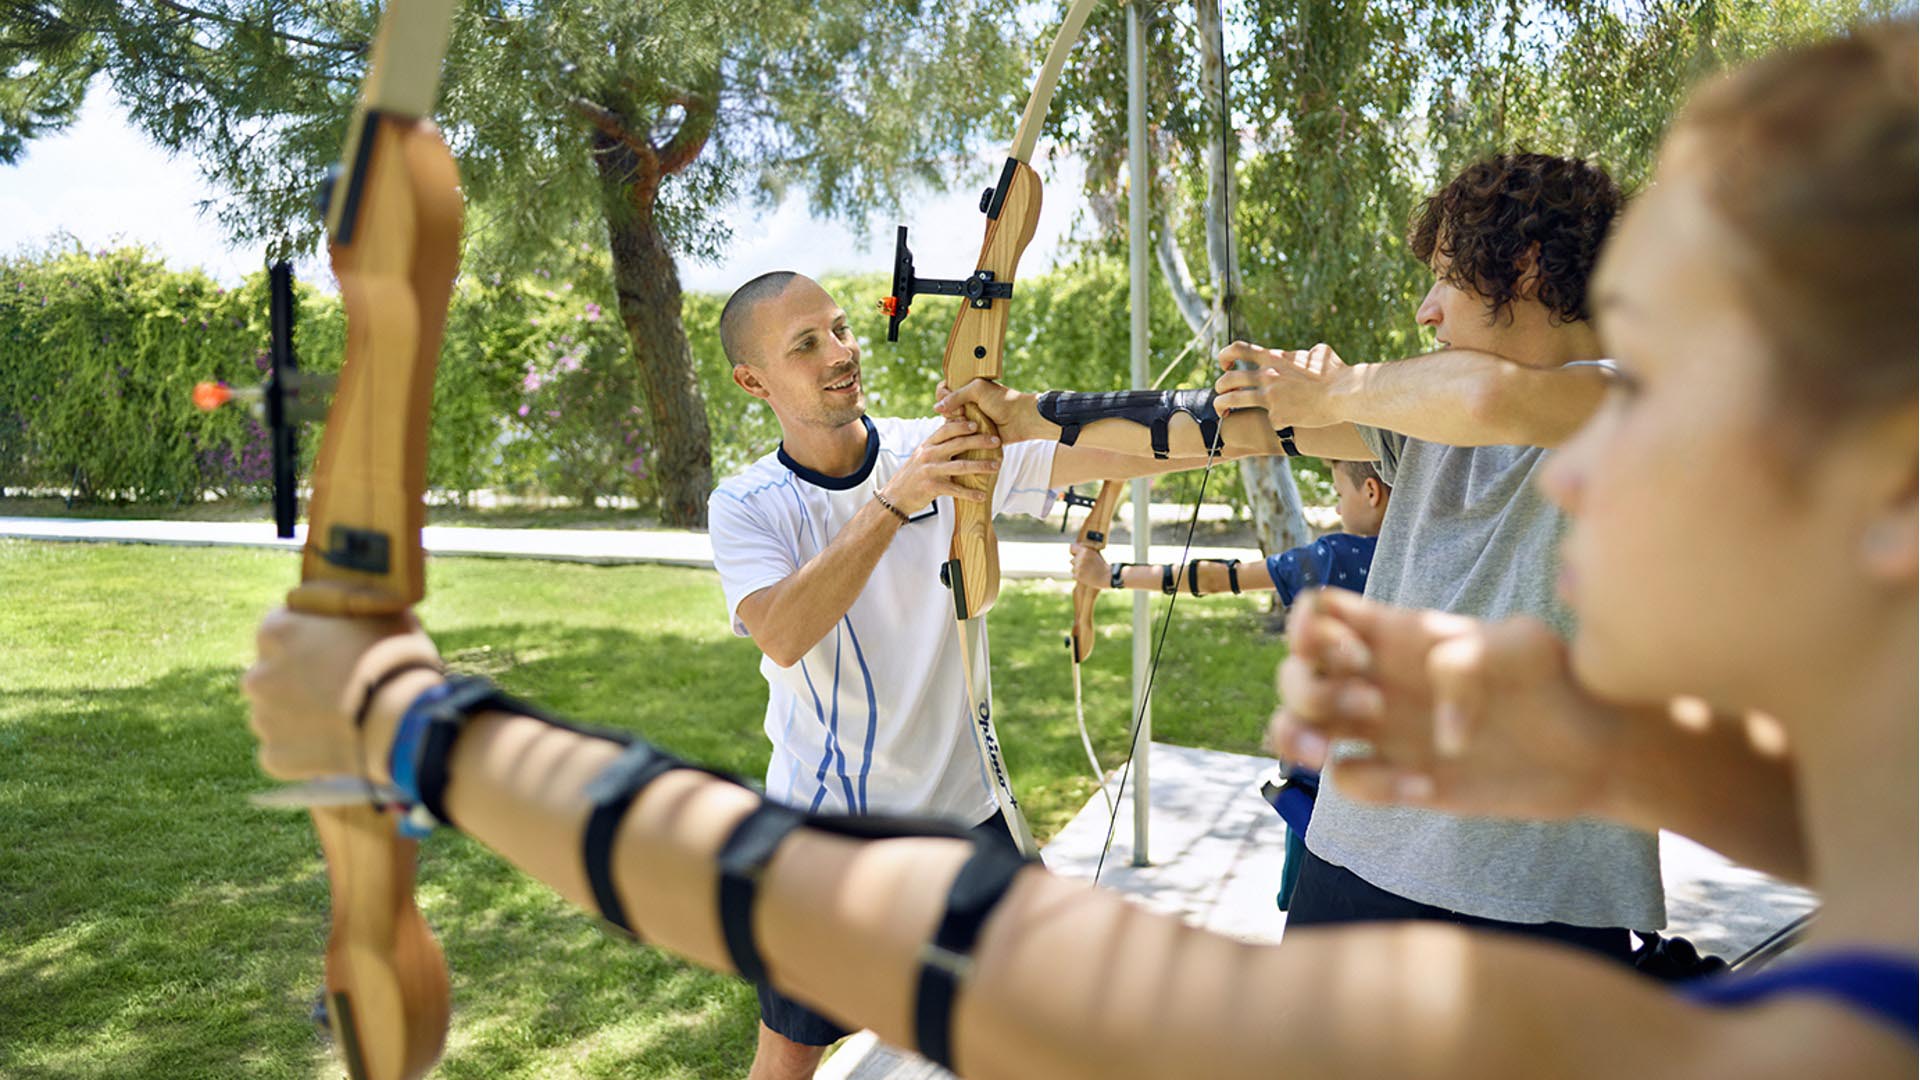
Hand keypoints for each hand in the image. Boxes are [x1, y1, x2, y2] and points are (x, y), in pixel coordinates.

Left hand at [243, 608, 443, 782]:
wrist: (403, 723)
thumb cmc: (396, 660)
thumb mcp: (381, 612)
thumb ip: (353, 605)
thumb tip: (353, 597)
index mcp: (277, 631)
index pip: (279, 627)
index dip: (308, 637)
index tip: (332, 647)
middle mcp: (259, 674)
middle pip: (272, 673)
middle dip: (297, 678)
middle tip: (338, 686)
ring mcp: (264, 718)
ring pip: (275, 713)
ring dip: (298, 714)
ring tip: (341, 720)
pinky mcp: (275, 756)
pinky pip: (284, 750)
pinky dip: (303, 750)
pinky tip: (336, 745)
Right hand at [881, 418, 1001, 514]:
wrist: (895, 497)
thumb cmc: (913, 475)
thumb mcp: (921, 455)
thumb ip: (937, 445)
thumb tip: (955, 432)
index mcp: (927, 445)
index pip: (946, 429)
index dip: (963, 425)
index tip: (979, 424)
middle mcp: (928, 455)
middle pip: (958, 444)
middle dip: (980, 441)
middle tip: (997, 441)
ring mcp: (930, 471)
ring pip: (961, 466)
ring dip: (981, 466)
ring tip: (996, 466)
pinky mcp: (932, 487)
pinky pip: (955, 490)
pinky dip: (970, 493)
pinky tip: (982, 495)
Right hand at [934, 378, 1050, 442]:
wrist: (1021, 419)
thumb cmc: (1002, 401)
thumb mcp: (977, 390)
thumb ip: (956, 396)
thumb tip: (936, 408)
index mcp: (966, 388)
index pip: (944, 390)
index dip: (943, 395)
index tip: (954, 401)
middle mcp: (966, 403)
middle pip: (944, 408)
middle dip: (949, 411)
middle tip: (962, 413)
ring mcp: (969, 419)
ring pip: (950, 423)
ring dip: (954, 424)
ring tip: (967, 423)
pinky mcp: (973, 434)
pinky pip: (959, 436)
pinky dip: (959, 436)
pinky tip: (966, 434)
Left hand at [1069, 542, 1110, 589]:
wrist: (1106, 577)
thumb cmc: (1101, 565)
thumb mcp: (1094, 553)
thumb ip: (1085, 550)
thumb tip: (1076, 547)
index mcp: (1085, 550)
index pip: (1072, 548)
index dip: (1074, 552)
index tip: (1076, 555)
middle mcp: (1081, 557)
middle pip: (1072, 560)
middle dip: (1077, 563)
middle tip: (1087, 566)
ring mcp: (1079, 567)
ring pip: (1073, 568)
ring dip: (1078, 571)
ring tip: (1087, 572)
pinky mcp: (1078, 575)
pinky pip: (1073, 575)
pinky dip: (1079, 577)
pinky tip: (1086, 576)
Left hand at [1213, 341, 1353, 429]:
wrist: (1344, 393)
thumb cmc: (1336, 372)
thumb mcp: (1318, 353)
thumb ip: (1303, 355)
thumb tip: (1305, 355)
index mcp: (1274, 358)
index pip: (1238, 349)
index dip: (1225, 356)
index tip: (1226, 365)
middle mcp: (1267, 375)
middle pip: (1227, 380)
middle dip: (1219, 388)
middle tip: (1221, 394)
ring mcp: (1270, 397)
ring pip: (1231, 401)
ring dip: (1221, 406)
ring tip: (1222, 412)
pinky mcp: (1277, 416)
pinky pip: (1271, 420)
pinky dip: (1278, 421)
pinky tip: (1288, 422)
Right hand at [1267, 588, 1614, 819]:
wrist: (1596, 748)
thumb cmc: (1562, 681)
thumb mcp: (1525, 646)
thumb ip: (1466, 663)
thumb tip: (1438, 730)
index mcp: (1398, 634)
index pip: (1319, 612)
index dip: (1311, 630)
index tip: (1355, 655)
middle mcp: (1380, 679)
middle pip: (1294, 672)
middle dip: (1308, 688)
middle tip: (1369, 704)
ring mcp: (1386, 731)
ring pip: (1297, 727)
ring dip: (1295, 736)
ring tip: (1327, 751)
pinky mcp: (1401, 780)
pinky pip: (1349, 781)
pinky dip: (1372, 787)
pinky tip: (1425, 789)